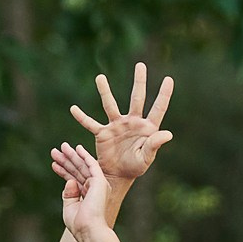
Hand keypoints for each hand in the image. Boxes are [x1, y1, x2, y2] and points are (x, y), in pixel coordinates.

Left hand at [49, 141, 115, 241]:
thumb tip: (69, 180)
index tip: (53, 165)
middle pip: (77, 171)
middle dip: (66, 161)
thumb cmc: (79, 224)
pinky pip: (91, 164)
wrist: (89, 229)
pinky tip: (77, 148)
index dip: (64, 172)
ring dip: (72, 156)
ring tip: (61, 147)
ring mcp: (98, 185)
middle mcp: (94, 190)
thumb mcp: (69, 208)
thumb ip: (68, 194)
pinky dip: (84, 156)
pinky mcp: (99, 181)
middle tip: (55, 152)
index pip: (74, 180)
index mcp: (87, 197)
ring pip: (83, 166)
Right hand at [70, 61, 175, 183]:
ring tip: (100, 77)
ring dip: (105, 91)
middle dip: (139, 81)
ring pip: (110, 105)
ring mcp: (117, 126)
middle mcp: (132, 122)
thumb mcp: (146, 158)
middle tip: (140, 65)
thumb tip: (168, 133)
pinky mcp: (103, 133)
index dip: (164, 94)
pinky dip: (82, 117)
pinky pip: (91, 123)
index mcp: (147, 128)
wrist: (117, 176)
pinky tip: (73, 109)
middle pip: (137, 98)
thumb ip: (155, 145)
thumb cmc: (135, 167)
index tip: (169, 79)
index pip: (158, 108)